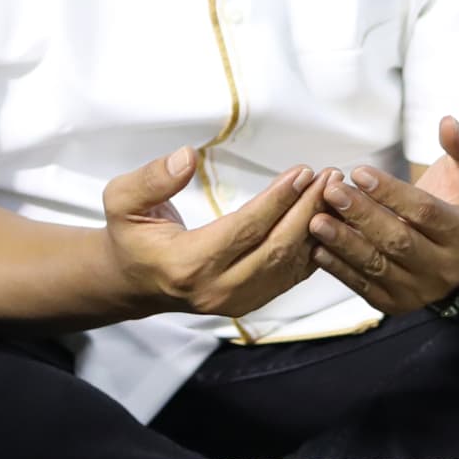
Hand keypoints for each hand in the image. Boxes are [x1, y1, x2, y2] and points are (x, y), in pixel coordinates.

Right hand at [101, 146, 322, 319]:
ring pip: (288, 264)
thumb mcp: (123, 200)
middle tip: (331, 176)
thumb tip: (187, 157)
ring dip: (316, 226)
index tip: (302, 172)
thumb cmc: (131, 236)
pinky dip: (313, 247)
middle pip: (275, 248)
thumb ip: (152, 179)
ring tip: (335, 191)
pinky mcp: (250, 301)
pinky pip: (290, 276)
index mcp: (187, 264)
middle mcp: (217, 289)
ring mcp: (236, 301)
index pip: (245, 229)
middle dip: (308, 209)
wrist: (135, 280)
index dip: (277, 199)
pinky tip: (328, 219)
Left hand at [307, 117, 458, 312]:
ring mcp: (418, 290)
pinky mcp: (394, 303)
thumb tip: (449, 123)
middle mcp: (443, 267)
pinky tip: (317, 247)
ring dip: (344, 244)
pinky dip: (338, 268)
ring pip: (378, 266)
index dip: (392, 193)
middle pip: (399, 241)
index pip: (426, 213)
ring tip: (316, 220)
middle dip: (363, 216)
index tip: (360, 172)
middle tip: (331, 191)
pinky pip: (364, 286)